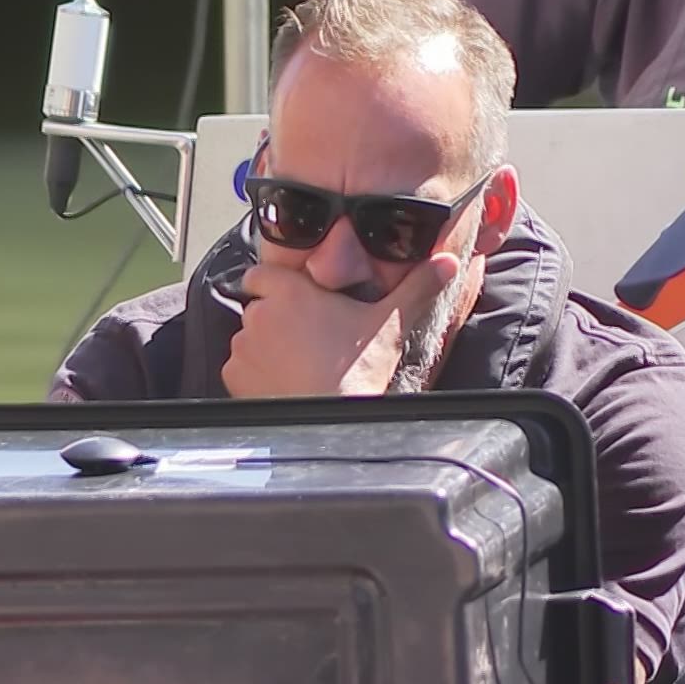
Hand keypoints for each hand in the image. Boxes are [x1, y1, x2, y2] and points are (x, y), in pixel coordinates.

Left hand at [222, 253, 463, 397]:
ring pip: (249, 337)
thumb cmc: (357, 370)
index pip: (260, 273)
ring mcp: (243, 346)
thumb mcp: (390, 322)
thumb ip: (416, 287)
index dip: (273, 284)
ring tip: (297, 362)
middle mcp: (258, 314)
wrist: (331, 421)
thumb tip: (448, 261)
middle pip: (258, 306)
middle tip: (306, 336)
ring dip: (266, 346)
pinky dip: (256, 373)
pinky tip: (284, 381)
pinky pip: (241, 367)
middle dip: (276, 317)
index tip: (293, 298)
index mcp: (290, 291)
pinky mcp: (236, 376)